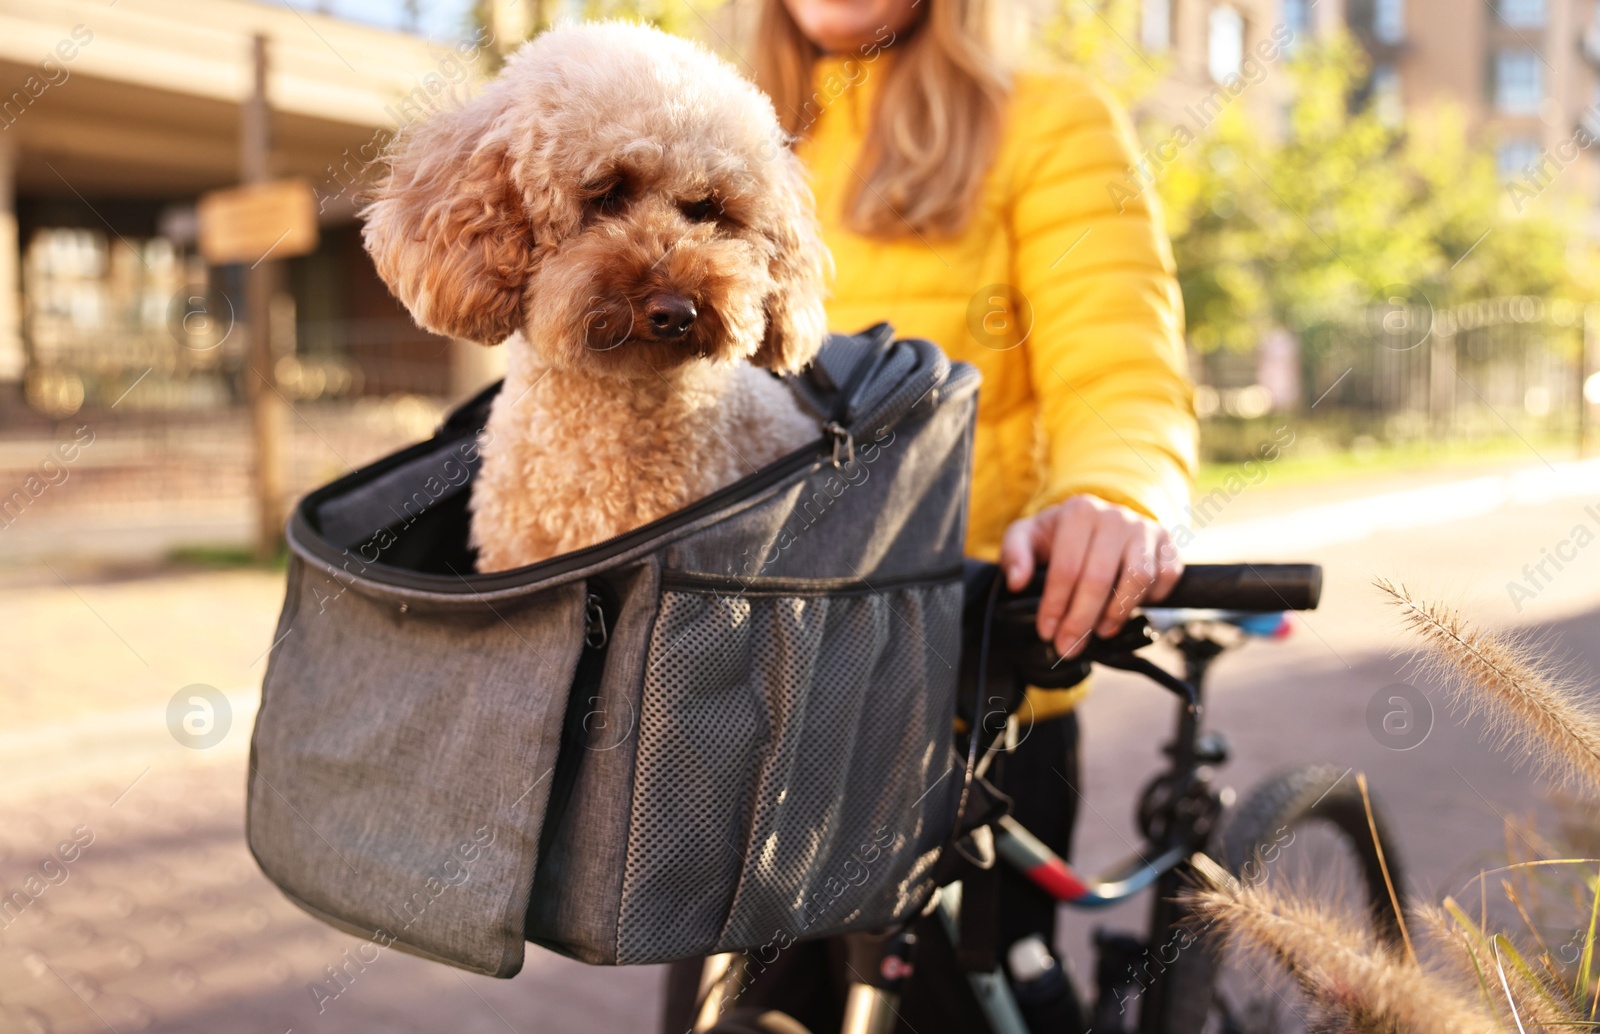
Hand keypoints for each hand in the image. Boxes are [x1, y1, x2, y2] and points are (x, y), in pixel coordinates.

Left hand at [999, 495, 1182, 658]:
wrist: (1093, 520)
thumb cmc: (1056, 535)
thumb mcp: (1026, 536)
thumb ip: (1014, 555)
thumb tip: (1017, 582)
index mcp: (1079, 511)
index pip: (1066, 567)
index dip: (1055, 605)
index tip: (1047, 632)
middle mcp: (1115, 516)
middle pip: (1099, 578)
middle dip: (1081, 620)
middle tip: (1069, 647)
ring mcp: (1144, 529)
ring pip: (1137, 579)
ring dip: (1116, 614)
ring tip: (1099, 632)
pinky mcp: (1167, 543)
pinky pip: (1165, 577)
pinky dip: (1150, 599)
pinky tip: (1127, 609)